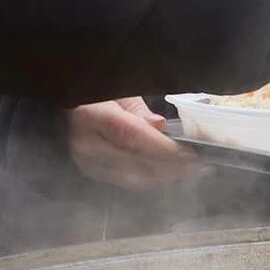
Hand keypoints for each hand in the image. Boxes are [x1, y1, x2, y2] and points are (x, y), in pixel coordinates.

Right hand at [66, 97, 198, 189]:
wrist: (68, 100)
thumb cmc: (96, 89)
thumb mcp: (118, 89)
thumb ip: (138, 110)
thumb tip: (159, 127)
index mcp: (91, 115)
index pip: (133, 137)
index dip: (164, 149)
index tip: (191, 155)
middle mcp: (85, 142)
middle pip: (134, 163)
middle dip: (171, 168)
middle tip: (201, 168)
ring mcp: (84, 160)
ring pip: (130, 178)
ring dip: (163, 177)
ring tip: (189, 173)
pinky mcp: (88, 170)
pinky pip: (123, 181)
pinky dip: (148, 178)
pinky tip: (167, 174)